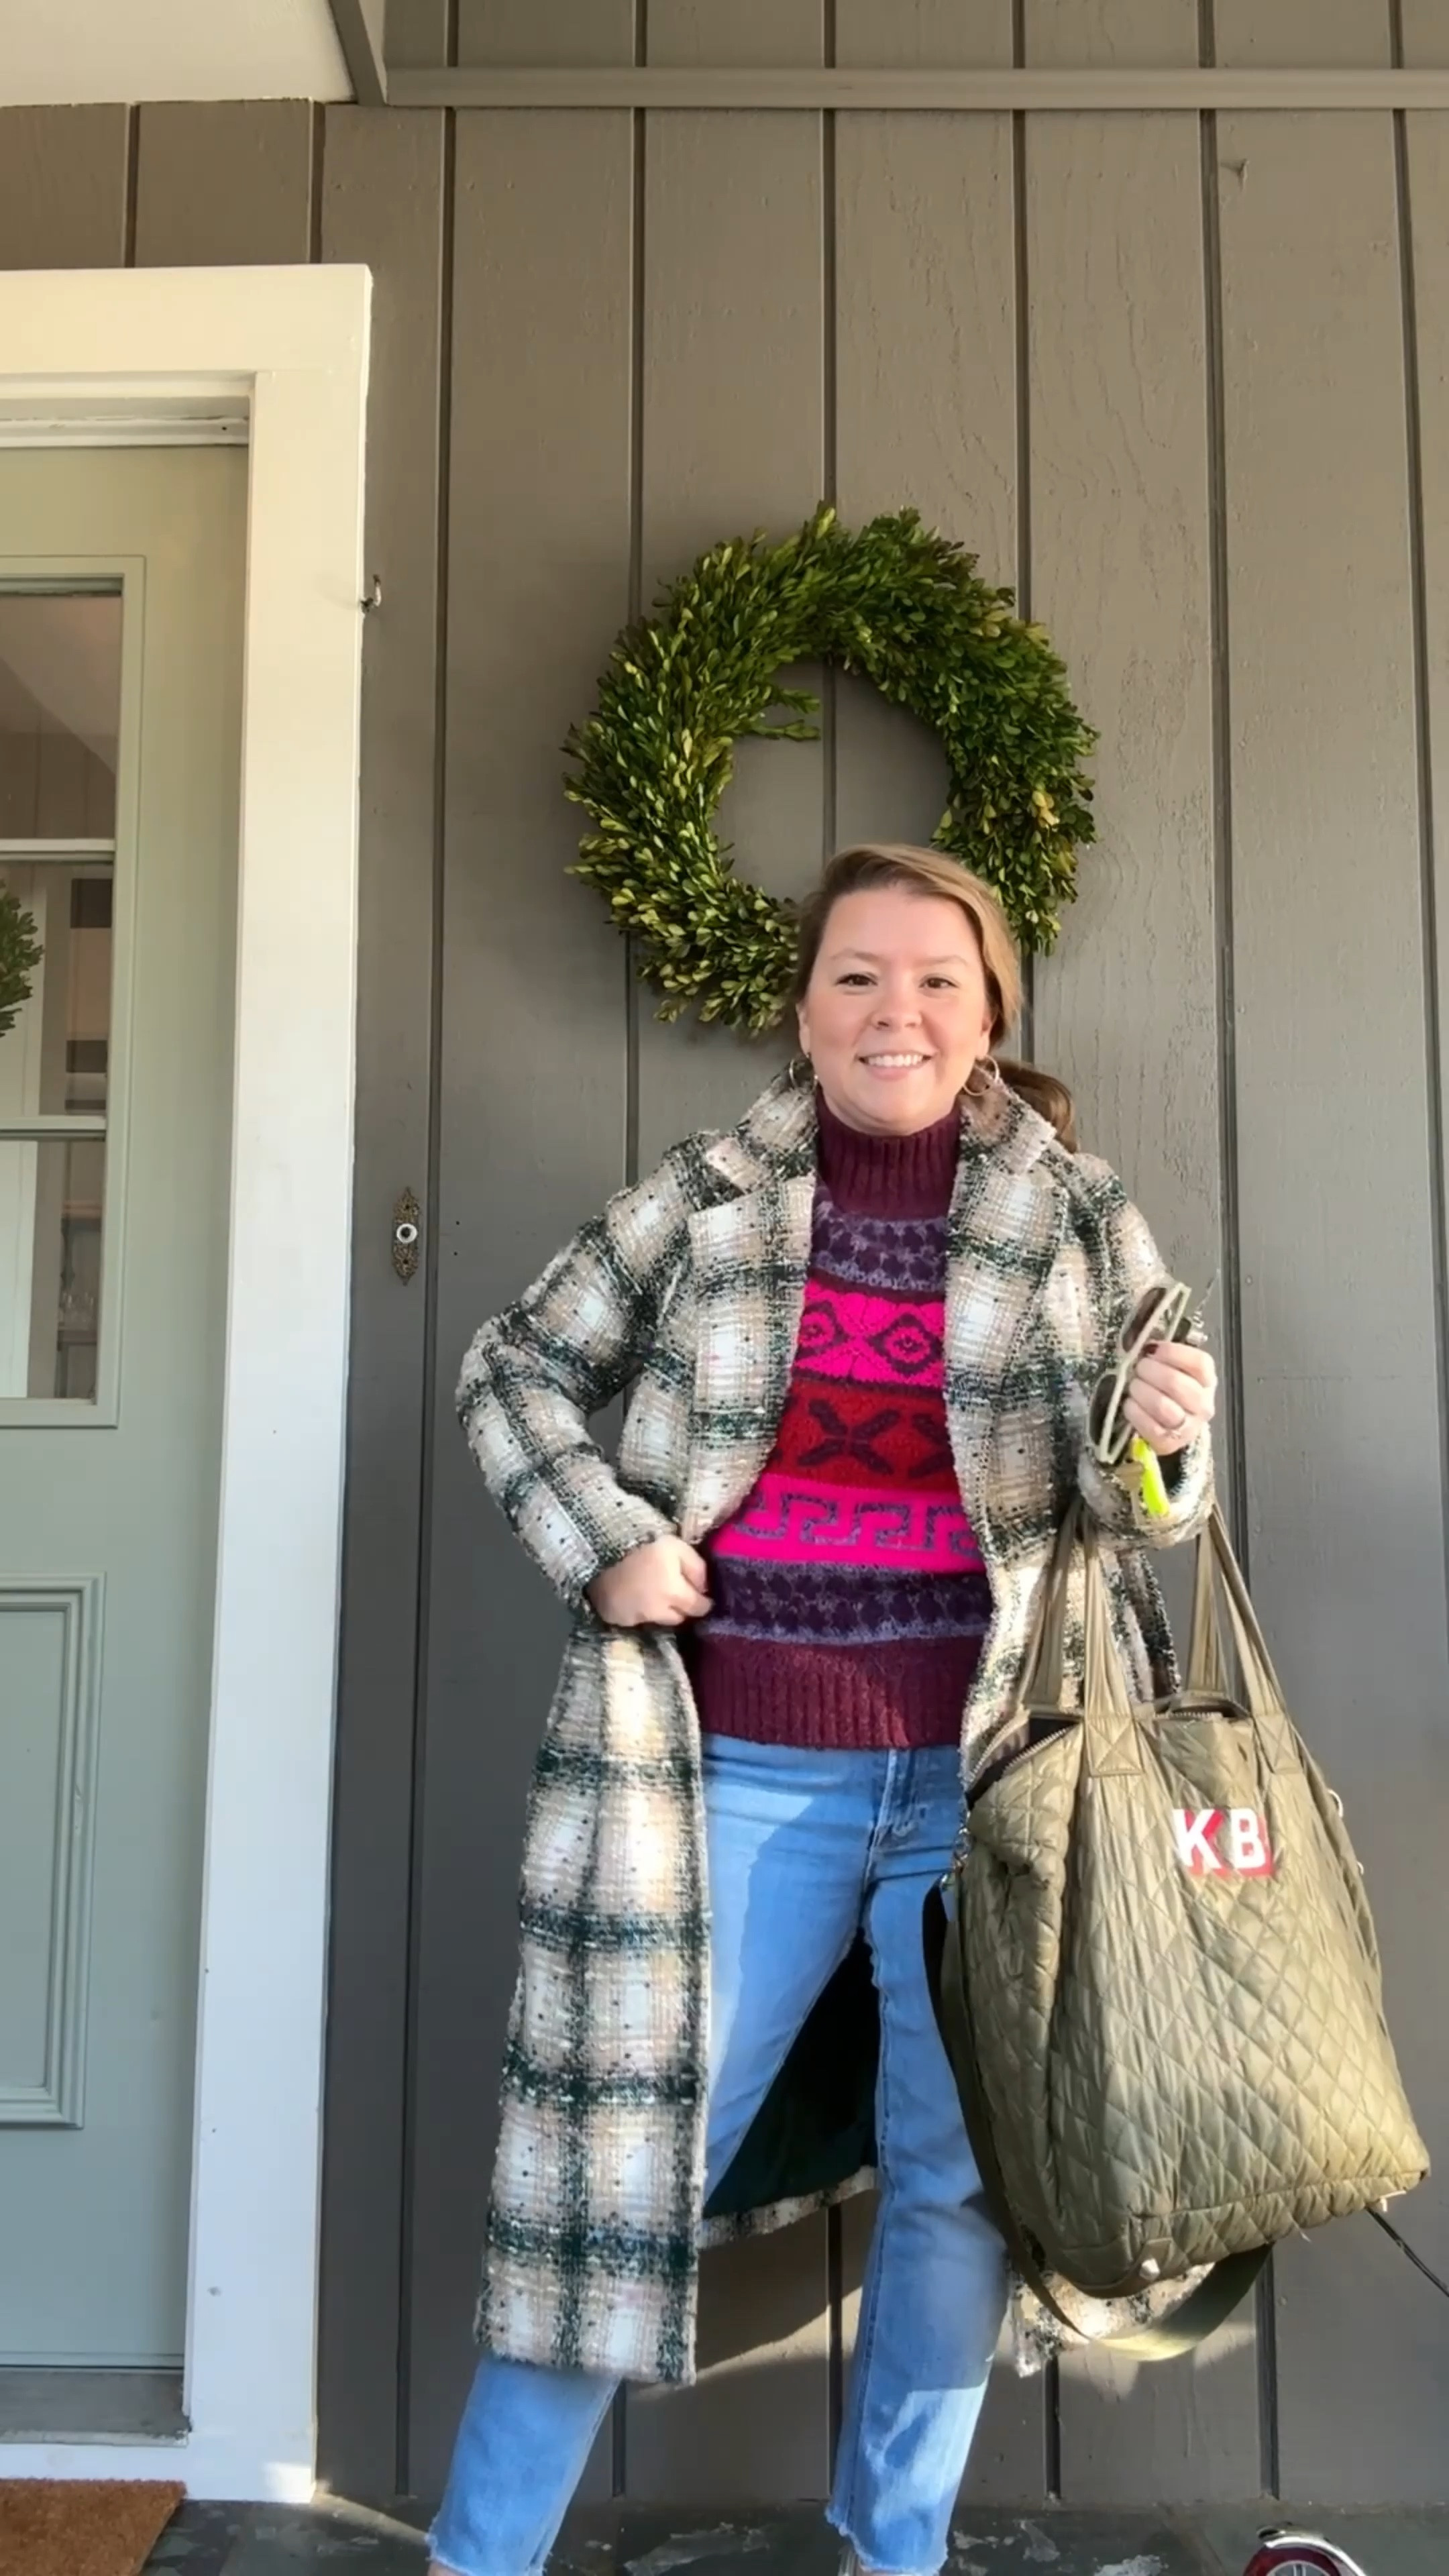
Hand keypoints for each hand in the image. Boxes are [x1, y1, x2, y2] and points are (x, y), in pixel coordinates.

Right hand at [588, 1535, 712, 1626]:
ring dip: (664, 1611)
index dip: (704, 1601)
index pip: (699, 1608)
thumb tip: (705, 1587)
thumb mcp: (677, 1547)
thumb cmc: (644, 1544)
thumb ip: (696, 1567)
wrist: (600, 1550)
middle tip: (682, 1593)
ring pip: (660, 1619)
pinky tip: (639, 1596)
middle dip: (684, 1607)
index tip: (703, 1594)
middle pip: (680, 1617)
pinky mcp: (619, 1618)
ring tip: (660, 1594)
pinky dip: (642, 1610)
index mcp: (675, 1594)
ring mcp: (637, 1617)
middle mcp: (659, 1611)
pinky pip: (638, 1619)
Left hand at [1123, 1340, 1216, 1456]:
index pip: (1199, 1363)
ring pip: (1163, 1407)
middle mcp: (1202, 1404)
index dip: (1173, 1353)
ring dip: (1141, 1392)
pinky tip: (1130, 1404)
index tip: (1152, 1349)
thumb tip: (1142, 1342)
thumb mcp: (1173, 1367)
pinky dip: (1135, 1413)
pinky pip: (1150, 1427)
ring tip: (1133, 1386)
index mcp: (1206, 1380)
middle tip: (1138, 1368)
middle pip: (1176, 1383)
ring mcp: (1188, 1426)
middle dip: (1150, 1372)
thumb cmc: (1169, 1389)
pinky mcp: (1169, 1443)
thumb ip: (1163, 1354)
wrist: (1172, 1425)